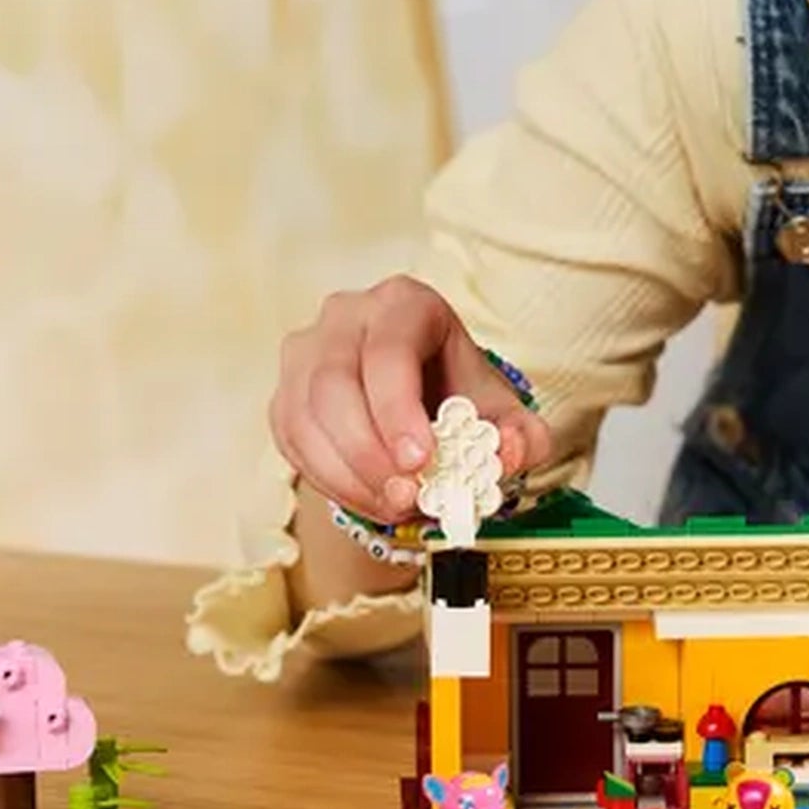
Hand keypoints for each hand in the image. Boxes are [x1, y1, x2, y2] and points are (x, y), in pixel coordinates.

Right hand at [271, 276, 552, 524]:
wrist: (425, 398)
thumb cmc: (459, 393)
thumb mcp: (501, 411)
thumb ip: (523, 435)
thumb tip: (510, 454)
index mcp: (406, 303)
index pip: (388, 350)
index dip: (397, 410)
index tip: (419, 462)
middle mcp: (346, 315)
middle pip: (335, 383)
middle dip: (368, 451)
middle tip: (405, 497)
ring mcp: (307, 351)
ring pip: (304, 414)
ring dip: (347, 473)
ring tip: (392, 506)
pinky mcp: (285, 392)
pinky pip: (291, 438)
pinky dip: (327, 479)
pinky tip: (366, 499)